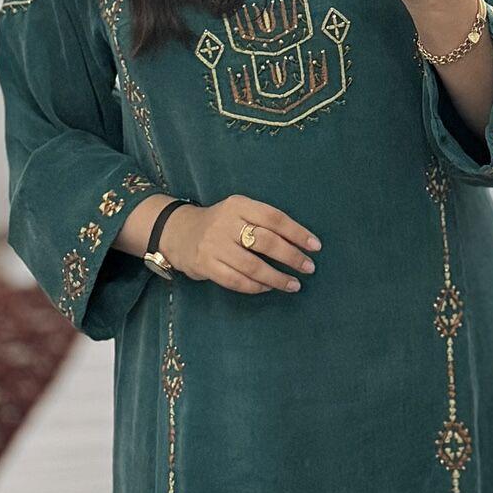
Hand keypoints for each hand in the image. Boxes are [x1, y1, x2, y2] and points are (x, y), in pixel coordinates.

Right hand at [161, 195, 321, 293]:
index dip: (297, 233)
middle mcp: (225, 223)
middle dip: (291, 257)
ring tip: (294, 284)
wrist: (177, 232)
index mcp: (239, 205)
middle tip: (308, 267)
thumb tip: (301, 243)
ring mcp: (213, 245)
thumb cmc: (221, 224)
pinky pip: (236, 280)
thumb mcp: (239, 212)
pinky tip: (269, 287)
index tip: (315, 247)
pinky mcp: (205, 265)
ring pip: (252, 265)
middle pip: (266, 241)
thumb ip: (264, 222)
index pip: (274, 218)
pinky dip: (256, 286)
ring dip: (277, 278)